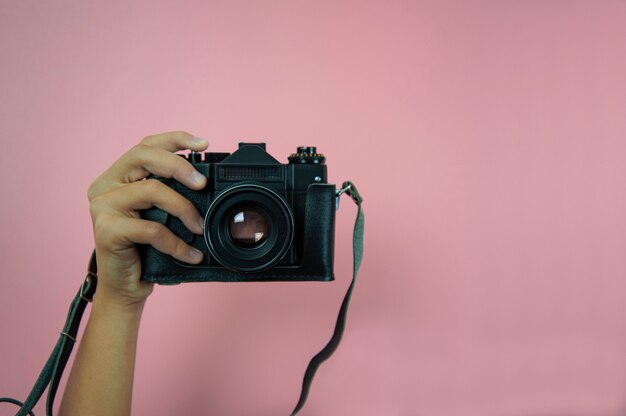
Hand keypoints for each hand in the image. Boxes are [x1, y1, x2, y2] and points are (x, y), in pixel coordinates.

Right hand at [87, 131, 208, 306]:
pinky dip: (176, 242)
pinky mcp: (106, 230)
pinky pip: (151, 228)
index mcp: (118, 176)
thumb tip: (205, 181)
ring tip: (200, 228)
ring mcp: (102, 206)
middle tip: (202, 183)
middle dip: (179, 165)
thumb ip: (171, 192)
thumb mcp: (161, 214)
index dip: (174, 139)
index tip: (203, 143)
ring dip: (184, 208)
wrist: (126, 287)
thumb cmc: (146, 250)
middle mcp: (105, 186)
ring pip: (151, 190)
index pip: (145, 145)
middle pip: (143, 156)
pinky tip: (190, 254)